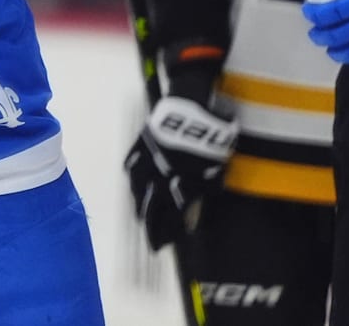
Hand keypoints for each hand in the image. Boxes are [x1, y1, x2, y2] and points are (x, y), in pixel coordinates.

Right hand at [124, 96, 237, 249]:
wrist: (192, 104)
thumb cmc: (211, 134)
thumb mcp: (217, 163)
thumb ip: (207, 184)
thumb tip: (199, 201)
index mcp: (182, 181)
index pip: (174, 214)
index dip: (171, 231)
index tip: (168, 244)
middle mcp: (162, 175)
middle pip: (153, 207)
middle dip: (152, 227)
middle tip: (151, 242)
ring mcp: (149, 159)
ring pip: (138, 189)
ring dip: (140, 205)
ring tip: (139, 216)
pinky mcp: (141, 143)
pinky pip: (132, 163)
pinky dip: (132, 175)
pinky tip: (132, 181)